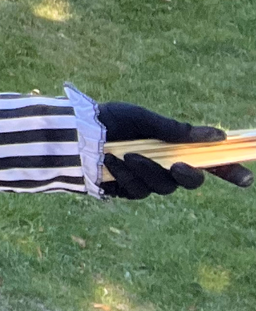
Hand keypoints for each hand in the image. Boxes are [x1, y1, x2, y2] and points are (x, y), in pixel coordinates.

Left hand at [98, 101, 252, 198]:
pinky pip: (137, 191)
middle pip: (190, 182)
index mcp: (172, 146)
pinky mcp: (126, 191)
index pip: (208, 162)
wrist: (72, 131)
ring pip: (163, 188)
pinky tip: (112, 163)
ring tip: (126, 154)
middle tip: (177, 165)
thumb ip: (176, 130)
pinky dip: (126, 176)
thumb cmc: (108, 119)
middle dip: (187, 176)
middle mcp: (164, 166)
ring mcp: (146, 181)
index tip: (246, 178)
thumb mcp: (142, 118)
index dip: (229, 171)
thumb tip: (217, 136)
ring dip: (147, 171)